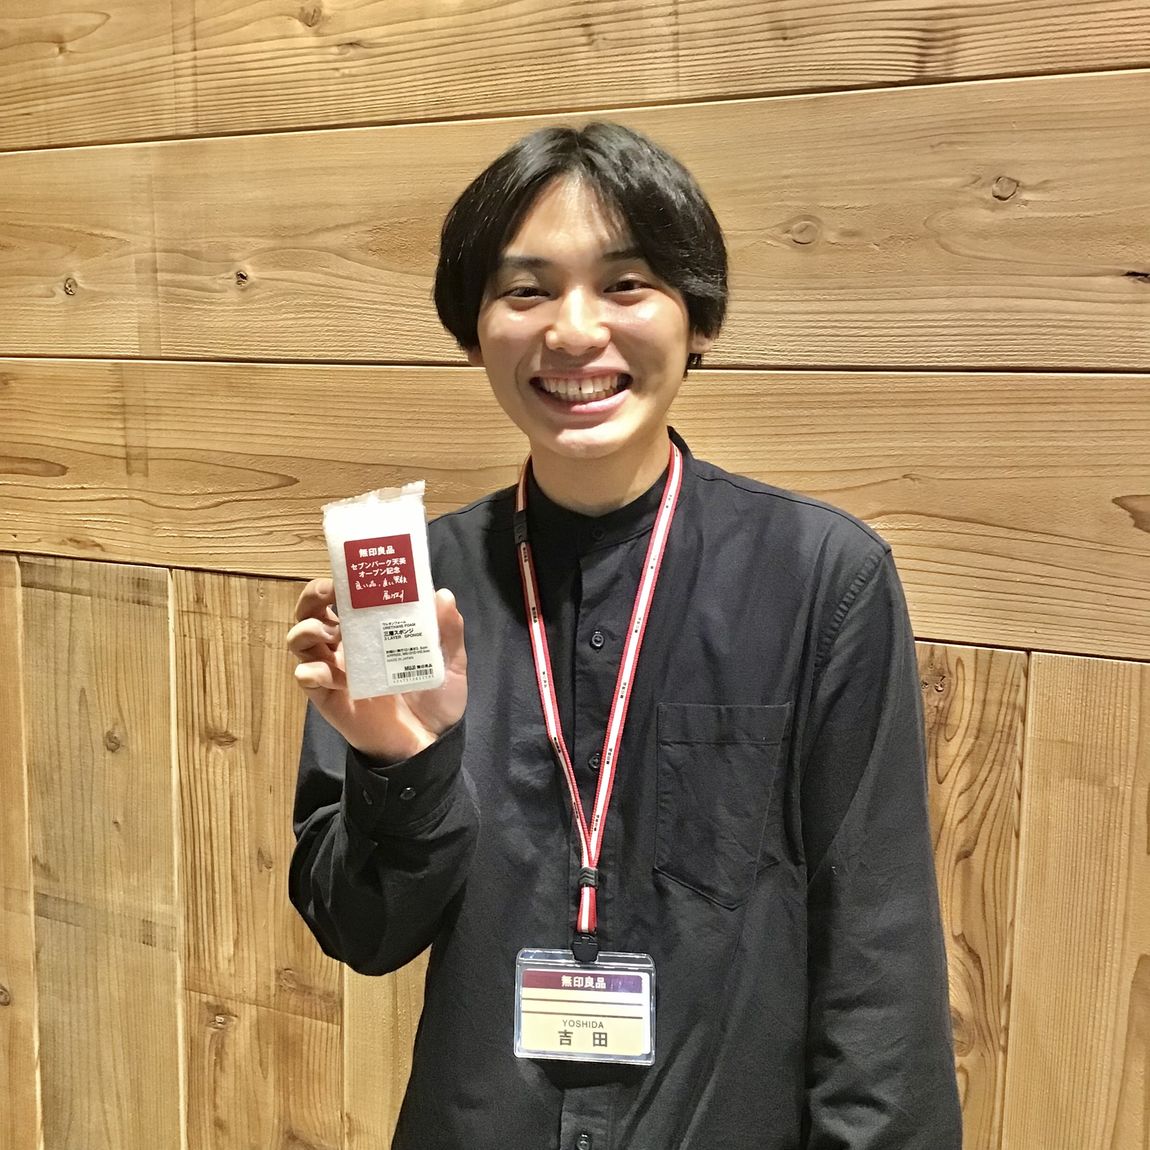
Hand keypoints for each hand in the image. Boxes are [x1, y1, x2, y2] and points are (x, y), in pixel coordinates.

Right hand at [287, 578, 467, 761]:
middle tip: (329, 591)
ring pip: (301, 641)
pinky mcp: (330, 699)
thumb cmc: (435, 699)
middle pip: (312, 613)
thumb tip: (443, 594)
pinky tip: (324, 670)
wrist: (430, 744)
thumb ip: (448, 631)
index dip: (340, 581)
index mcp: (371, 633)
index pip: (344, 599)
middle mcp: (346, 648)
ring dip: (308, 629)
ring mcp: (335, 672)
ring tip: (330, 632)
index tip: (349, 571)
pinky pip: (307, 680)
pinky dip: (308, 670)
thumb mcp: (449, 662)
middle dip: (312, 597)